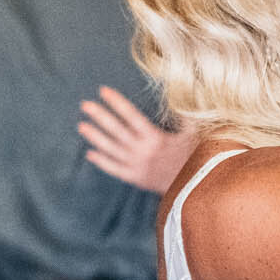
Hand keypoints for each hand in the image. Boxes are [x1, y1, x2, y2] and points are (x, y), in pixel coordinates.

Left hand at [80, 87, 197, 192]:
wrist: (197, 188)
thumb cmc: (197, 157)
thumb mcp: (195, 133)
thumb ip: (186, 114)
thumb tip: (182, 93)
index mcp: (156, 138)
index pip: (132, 116)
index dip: (117, 103)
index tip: (104, 91)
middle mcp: (143, 151)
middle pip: (117, 131)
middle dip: (100, 116)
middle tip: (85, 104)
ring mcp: (137, 166)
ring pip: (111, 150)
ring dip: (96, 137)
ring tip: (81, 125)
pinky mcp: (136, 178)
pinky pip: (115, 170)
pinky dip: (102, 162)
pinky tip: (89, 153)